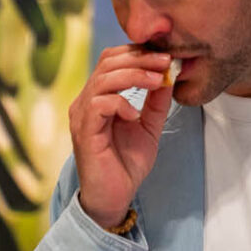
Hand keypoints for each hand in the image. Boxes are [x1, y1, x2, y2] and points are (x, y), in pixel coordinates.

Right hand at [69, 45, 172, 229]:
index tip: (166, 56)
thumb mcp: (149, 127)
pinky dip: (121, 104)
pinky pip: (99, 104)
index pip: (112, 60)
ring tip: (157, 82)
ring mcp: (82, 115)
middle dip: (140, 59)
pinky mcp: (84, 131)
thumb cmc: (126, 164)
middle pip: (107, 62)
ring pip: (104, 79)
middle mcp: (86, 101)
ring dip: (135, 76)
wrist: (114, 197)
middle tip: (165, 62)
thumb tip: (168, 75)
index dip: (138, 53)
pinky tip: (135, 115)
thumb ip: (156, 102)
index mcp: (99, 96)